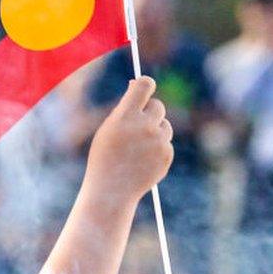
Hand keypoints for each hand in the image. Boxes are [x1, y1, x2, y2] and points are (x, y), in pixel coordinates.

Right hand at [82, 77, 172, 207]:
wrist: (112, 190)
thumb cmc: (105, 157)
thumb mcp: (108, 129)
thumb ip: (124, 109)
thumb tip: (136, 85)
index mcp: (125, 116)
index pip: (144, 86)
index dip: (146, 84)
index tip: (144, 87)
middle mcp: (144, 125)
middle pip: (158, 105)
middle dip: (150, 112)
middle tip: (139, 123)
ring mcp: (158, 141)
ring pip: (164, 125)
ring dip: (155, 131)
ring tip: (138, 148)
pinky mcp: (167, 154)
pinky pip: (166, 143)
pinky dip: (158, 149)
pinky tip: (143, 161)